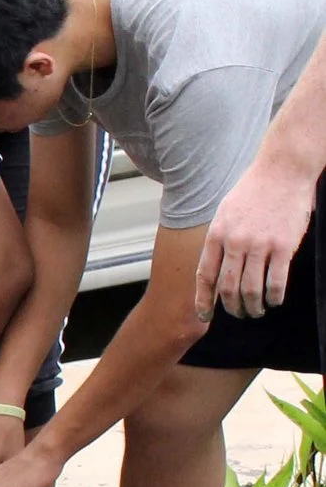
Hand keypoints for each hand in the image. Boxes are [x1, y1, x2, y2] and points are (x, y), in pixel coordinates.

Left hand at [196, 159, 316, 321]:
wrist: (283, 169)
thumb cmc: (254, 190)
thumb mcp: (225, 213)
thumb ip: (219, 239)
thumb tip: (216, 266)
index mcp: (217, 235)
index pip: (205, 277)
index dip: (203, 301)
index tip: (205, 316)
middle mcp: (235, 243)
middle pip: (228, 288)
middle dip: (231, 308)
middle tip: (238, 314)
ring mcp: (260, 245)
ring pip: (251, 290)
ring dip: (253, 307)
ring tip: (256, 311)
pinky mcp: (283, 246)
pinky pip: (276, 281)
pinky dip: (274, 296)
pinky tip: (275, 300)